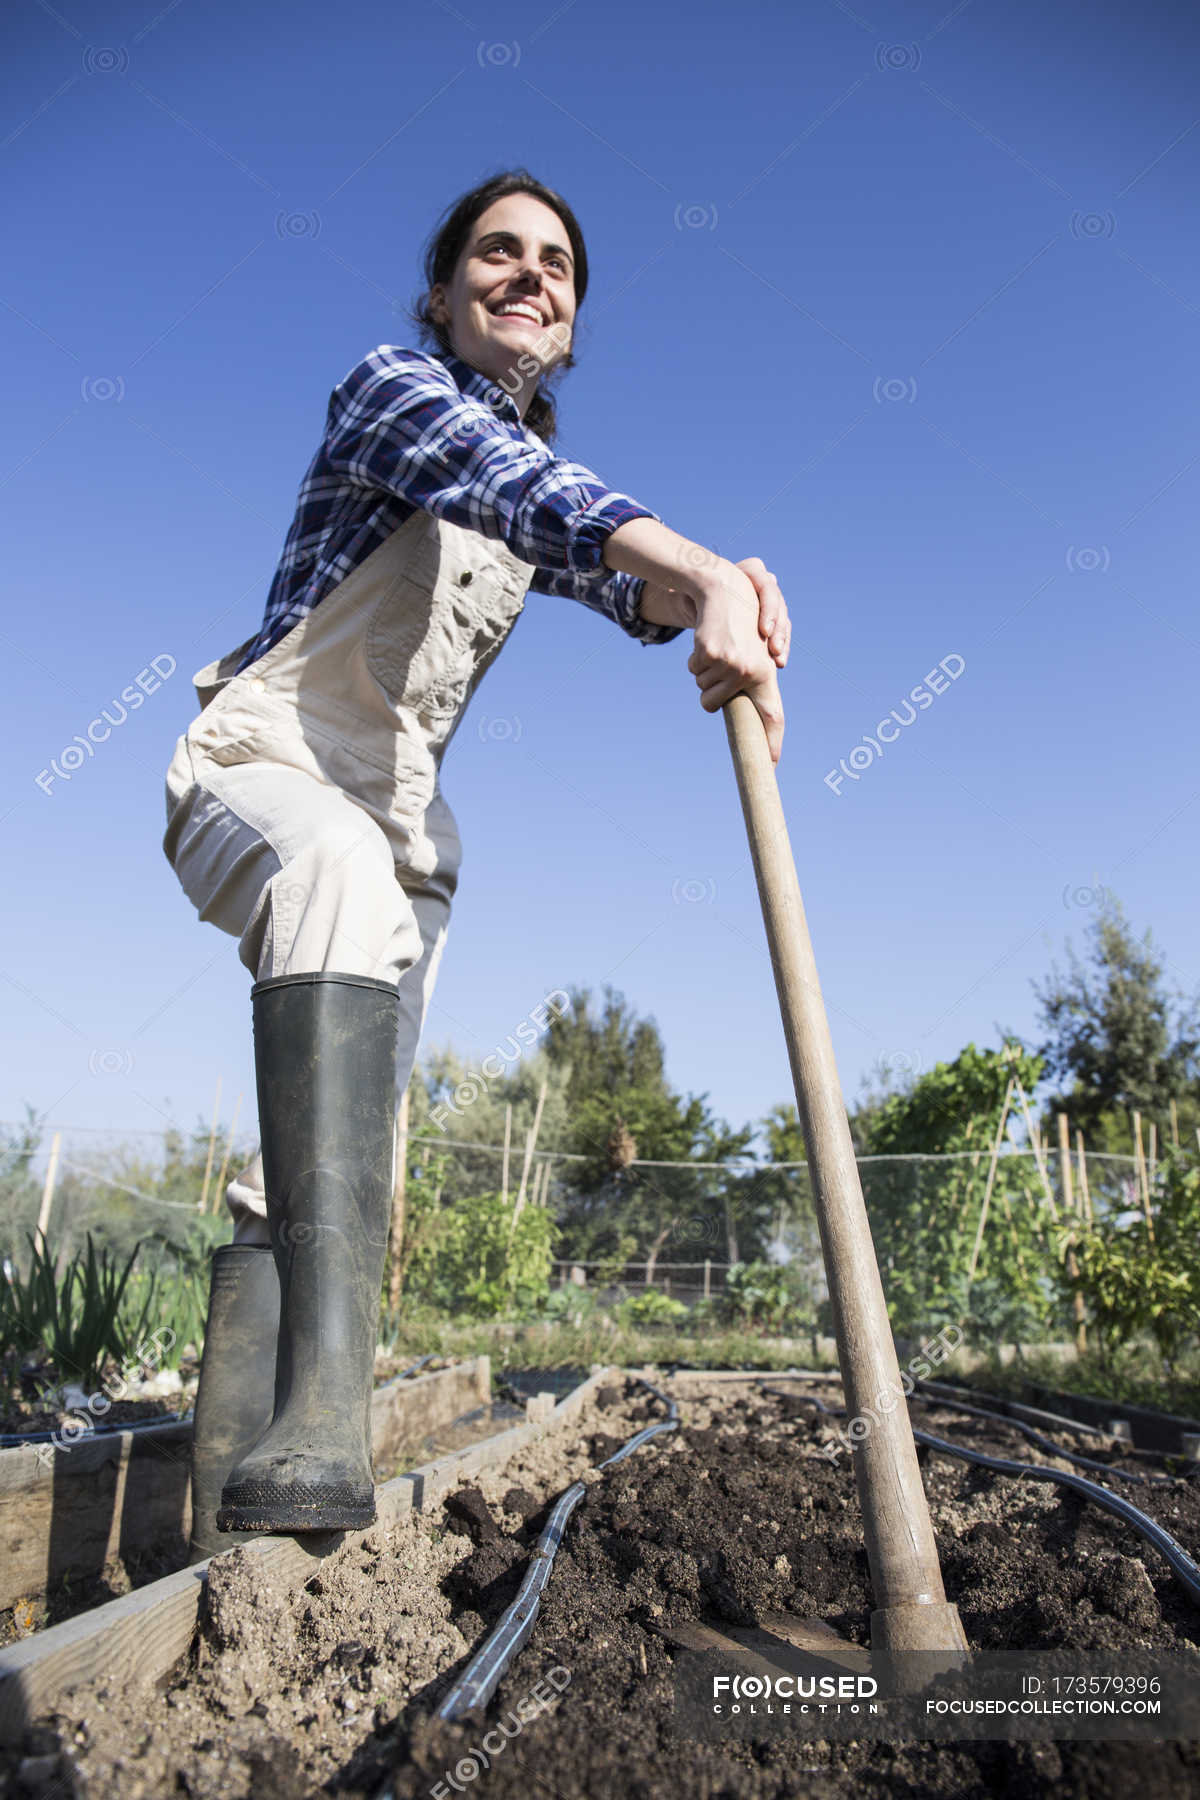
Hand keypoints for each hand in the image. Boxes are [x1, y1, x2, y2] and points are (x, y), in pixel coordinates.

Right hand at [688, 559, 784, 764]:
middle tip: (719, 670)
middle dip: (709, 693)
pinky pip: (693, 670)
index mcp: (765, 676)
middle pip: (715, 705)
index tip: (772, 768)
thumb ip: (750, 688)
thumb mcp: (749, 658)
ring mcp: (730, 663)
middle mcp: (752, 672)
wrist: (725, 592)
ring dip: (702, 672)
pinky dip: (694, 659)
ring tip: (716, 650)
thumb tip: (742, 725)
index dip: (773, 744)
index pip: (773, 716)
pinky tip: (707, 641)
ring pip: (702, 688)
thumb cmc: (739, 630)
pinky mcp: (711, 654)